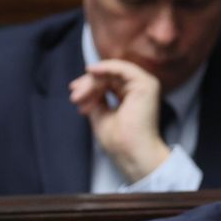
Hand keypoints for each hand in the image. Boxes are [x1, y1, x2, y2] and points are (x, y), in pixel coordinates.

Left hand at [69, 59, 169, 182]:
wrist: (130, 153)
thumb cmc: (118, 141)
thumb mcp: (99, 114)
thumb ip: (95, 98)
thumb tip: (83, 86)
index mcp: (130, 96)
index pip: (107, 82)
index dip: (89, 86)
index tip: (74, 96)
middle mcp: (138, 89)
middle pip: (108, 76)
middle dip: (87, 85)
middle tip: (74, 97)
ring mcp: (143, 85)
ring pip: (111, 72)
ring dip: (92, 82)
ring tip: (79, 96)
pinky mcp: (145, 84)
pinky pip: (122, 68)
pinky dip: (105, 68)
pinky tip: (91, 72)